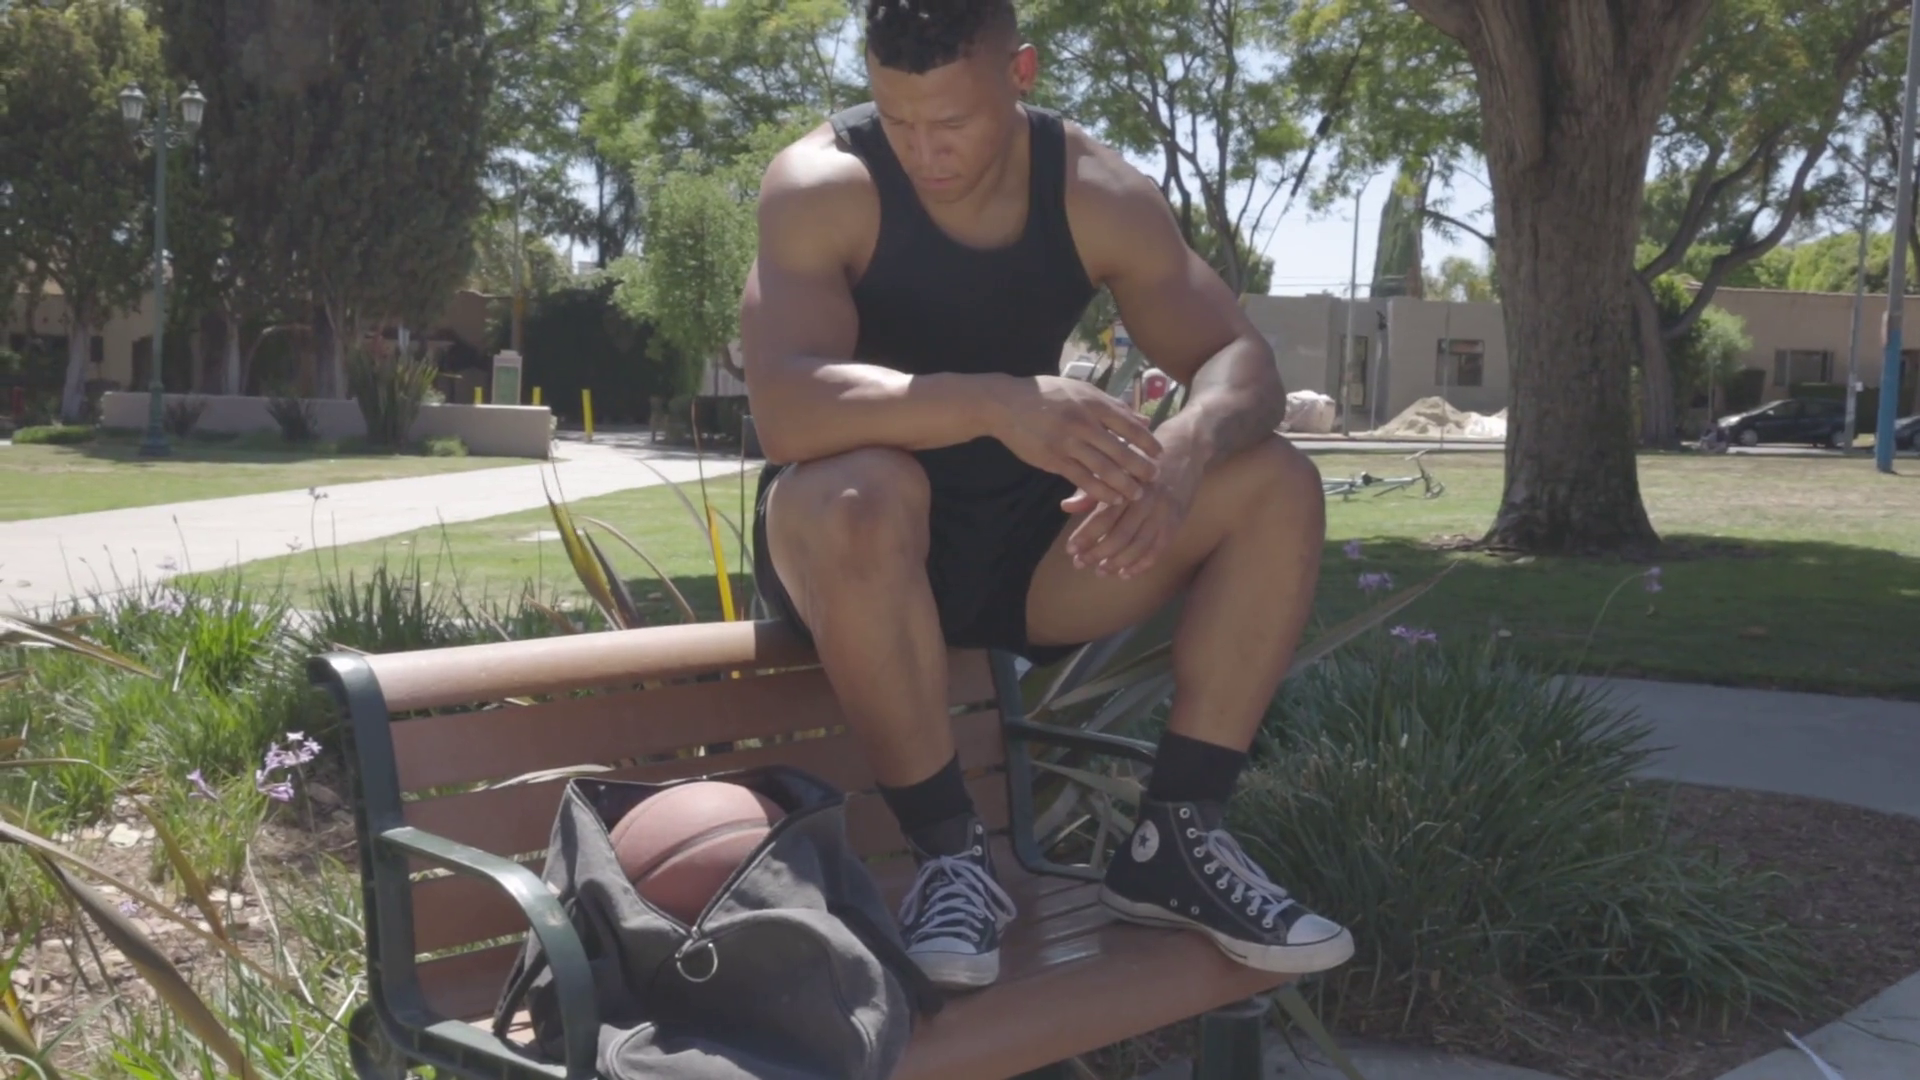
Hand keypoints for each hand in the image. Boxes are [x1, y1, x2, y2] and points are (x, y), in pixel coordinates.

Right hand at [992, 376, 1162, 505]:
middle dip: (1140, 467)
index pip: (1128, 425)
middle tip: (1154, 478)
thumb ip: (1112, 405)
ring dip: (1123, 484)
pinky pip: (1082, 479)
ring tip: (1136, 494)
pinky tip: (1112, 498)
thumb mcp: (1081, 390)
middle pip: (1120, 450)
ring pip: (1103, 468)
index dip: (1147, 442)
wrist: (1006, 404)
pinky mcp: (1053, 459)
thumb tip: (1143, 419)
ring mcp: (1068, 443)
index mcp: (1093, 403)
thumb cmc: (1047, 394)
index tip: (1159, 453)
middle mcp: (1083, 423)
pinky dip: (1099, 491)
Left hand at [1061, 443, 1201, 579]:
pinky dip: (1141, 564)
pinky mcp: (1176, 521)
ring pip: (1139, 546)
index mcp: (1128, 485)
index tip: (1070, 550)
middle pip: (1120, 536)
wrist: (1187, 445)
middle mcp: (1147, 501)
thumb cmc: (1142, 455)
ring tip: (1100, 571)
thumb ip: (1092, 488)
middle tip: (1079, 563)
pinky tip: (1126, 573)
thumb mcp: (1116, 464)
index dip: (1086, 536)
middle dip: (1098, 554)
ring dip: (1118, 563)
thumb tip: (1066, 507)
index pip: (1103, 517)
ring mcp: (1164, 513)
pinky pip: (1158, 549)